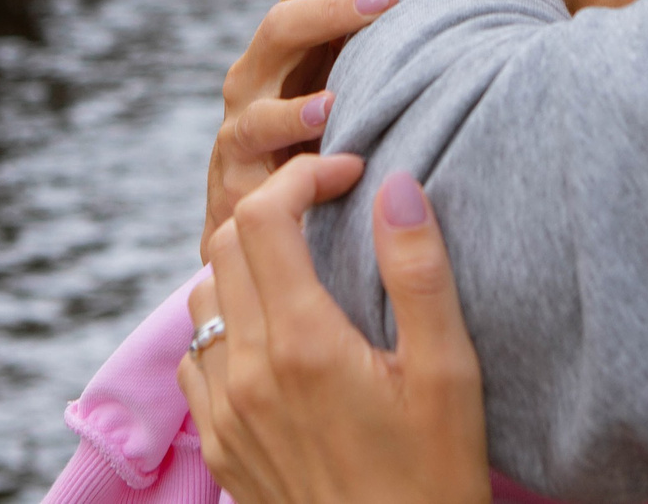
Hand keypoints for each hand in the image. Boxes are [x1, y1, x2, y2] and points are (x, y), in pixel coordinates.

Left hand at [180, 156, 490, 503]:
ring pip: (203, 298)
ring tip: (304, 268)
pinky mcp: (220, 447)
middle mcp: (247, 373)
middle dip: (276, 207)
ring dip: (246, 265)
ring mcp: (225, 413)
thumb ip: (419, 273)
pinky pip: (197, 359)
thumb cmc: (436, 477)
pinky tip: (276, 338)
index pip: (263, 217)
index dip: (302, 176)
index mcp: (302, 345)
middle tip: (330, 208)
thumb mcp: (450, 374)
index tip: (350, 174)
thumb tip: (395, 186)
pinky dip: (226, 327)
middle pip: (226, 244)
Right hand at [205, 0, 423, 258]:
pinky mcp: (238, 193)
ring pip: (256, 111)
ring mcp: (238, 136)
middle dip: (336, 10)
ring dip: (297, 108)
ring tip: (338, 102)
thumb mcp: (334, 64)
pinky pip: (260, 185)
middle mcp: (252, 80)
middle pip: (281, 27)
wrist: (268, 219)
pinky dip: (294, 179)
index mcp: (279, 43)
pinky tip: (334, 169)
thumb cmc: (314, 128)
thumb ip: (349, 10)